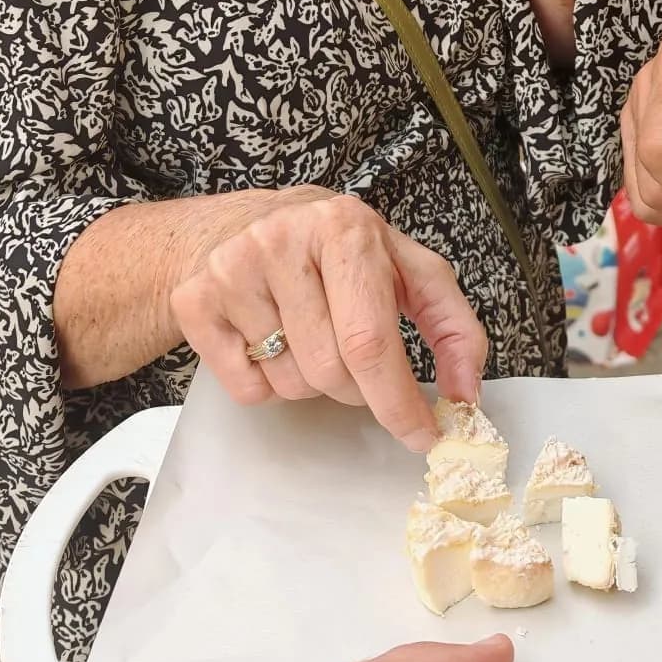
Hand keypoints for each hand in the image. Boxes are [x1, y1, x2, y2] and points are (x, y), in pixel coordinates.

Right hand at [171, 189, 487, 451]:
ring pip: (290, 385)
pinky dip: (267, 384)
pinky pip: (246, 389)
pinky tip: (270, 339)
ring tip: (308, 334)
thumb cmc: (338, 253)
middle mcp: (284, 240)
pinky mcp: (195, 301)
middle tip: (355, 359)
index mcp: (346, 229)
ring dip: (311, 383)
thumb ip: (451, 326)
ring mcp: (232, 269)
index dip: (398, 401)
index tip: (423, 437)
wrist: (246, 224)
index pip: (371, 342)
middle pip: (331, 372)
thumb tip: (466, 395)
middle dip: (355, 388)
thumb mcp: (405, 268)